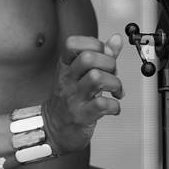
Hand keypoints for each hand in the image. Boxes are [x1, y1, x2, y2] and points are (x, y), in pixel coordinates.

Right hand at [41, 34, 123, 154]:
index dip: (94, 44)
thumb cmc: (69, 100)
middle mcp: (68, 80)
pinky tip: (113, 107)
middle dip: (109, 63)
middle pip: (88, 58)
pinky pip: (102, 105)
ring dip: (114, 83)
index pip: (74, 43)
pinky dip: (114, 105)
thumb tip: (116, 39)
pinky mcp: (82, 116)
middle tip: (113, 74)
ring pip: (97, 78)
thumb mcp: (80, 75)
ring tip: (116, 91)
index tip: (103, 55)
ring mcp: (73, 98)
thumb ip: (100, 56)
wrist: (53, 130)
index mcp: (66, 66)